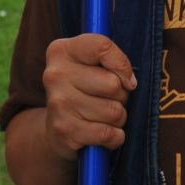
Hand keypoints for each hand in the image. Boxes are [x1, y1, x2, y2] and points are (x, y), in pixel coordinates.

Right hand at [42, 34, 136, 159]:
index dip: (122, 64)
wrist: (56, 129)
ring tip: (103, 116)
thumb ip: (112, 60)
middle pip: (113, 84)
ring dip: (118, 118)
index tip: (124, 77)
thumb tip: (129, 82)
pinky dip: (115, 137)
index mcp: (62, 51)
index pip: (102, 46)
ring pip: (114, 111)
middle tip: (107, 99)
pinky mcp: (64, 130)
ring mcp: (58, 103)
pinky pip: (108, 134)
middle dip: (121, 96)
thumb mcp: (92, 65)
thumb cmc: (84, 90)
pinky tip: (104, 133)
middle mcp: (55, 74)